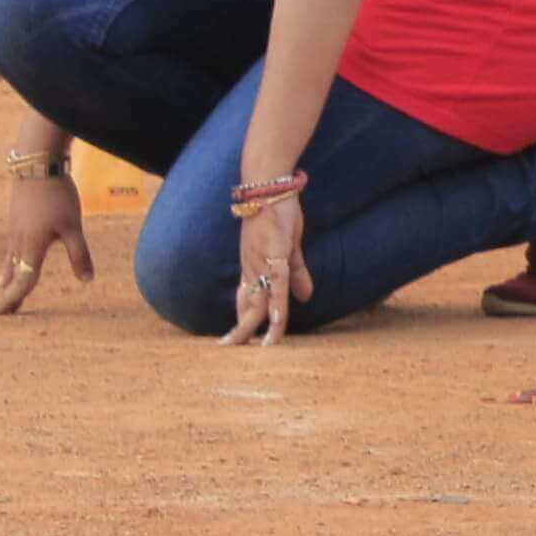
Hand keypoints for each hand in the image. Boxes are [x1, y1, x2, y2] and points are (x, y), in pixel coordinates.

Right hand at [0, 167, 93, 315]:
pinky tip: (8, 266)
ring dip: (7, 281)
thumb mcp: (73, 226)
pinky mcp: (16, 222)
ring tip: (2, 294)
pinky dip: (8, 265)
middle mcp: (19, 244)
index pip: (22, 282)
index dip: (11, 300)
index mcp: (32, 248)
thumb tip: (87, 280)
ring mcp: (15, 232)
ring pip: (10, 263)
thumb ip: (80, 254)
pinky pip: (10, 251)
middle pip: (13, 276)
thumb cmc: (57, 195)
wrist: (36, 165)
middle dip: (6, 296)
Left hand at [224, 195, 310, 343]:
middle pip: (249, 306)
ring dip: (260, 326)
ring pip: (262, 300)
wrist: (270, 185)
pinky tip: (279, 320)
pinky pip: (278, 284)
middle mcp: (253, 268)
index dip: (243, 318)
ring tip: (262, 348)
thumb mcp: (290, 248)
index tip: (236, 339)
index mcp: (254, 266)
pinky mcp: (276, 253)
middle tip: (229, 349)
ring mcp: (263, 262)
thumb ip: (298, 273)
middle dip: (241, 330)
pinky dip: (278, 303)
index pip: (248, 298)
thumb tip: (305, 297)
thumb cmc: (278, 214)